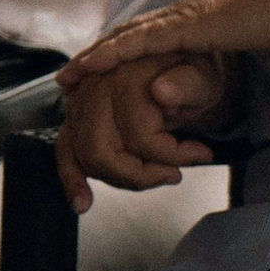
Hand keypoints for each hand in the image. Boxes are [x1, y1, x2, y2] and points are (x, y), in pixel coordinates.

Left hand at [51, 0, 269, 209]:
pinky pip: (149, 40)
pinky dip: (117, 52)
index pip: (149, 36)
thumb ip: (227, 54)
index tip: (91, 73)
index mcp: (199, 15)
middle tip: (66, 79)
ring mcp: (190, 14)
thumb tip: (209, 70)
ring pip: (132, 36)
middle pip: (130, 35)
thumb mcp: (251, 42)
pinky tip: (95, 64)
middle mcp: (187, 11)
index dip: (117, 53)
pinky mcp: (199, 23)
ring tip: (70, 77)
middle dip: (96, 57)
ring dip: (97, 56)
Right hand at [54, 50, 236, 207]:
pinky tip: (82, 202)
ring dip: (120, 177)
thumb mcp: (204, 77)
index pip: (139, 135)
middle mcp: (96, 82)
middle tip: (172, 174)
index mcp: (128, 69)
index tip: (199, 154)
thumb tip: (162, 93)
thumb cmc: (193, 76)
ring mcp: (80, 99)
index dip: (170, 154)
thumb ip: (188, 84)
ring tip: (154, 174)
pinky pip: (65, 150)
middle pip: (101, 150)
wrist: (178, 68)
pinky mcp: (74, 116)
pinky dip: (72, 178)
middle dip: (139, 174)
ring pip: (86, 157)